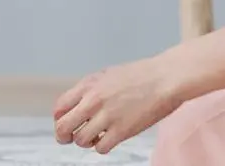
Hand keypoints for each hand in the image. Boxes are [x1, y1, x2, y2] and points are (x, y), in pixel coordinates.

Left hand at [52, 56, 182, 153]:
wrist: (165, 77)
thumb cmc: (141, 75)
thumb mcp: (108, 75)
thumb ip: (90, 90)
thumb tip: (77, 106)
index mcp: (88, 85)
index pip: (59, 108)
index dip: (59, 119)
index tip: (65, 123)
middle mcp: (94, 100)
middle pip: (63, 127)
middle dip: (64, 136)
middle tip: (70, 138)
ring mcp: (107, 116)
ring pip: (81, 140)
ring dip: (86, 142)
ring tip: (96, 136)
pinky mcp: (122, 130)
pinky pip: (101, 148)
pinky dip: (102, 147)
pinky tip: (109, 139)